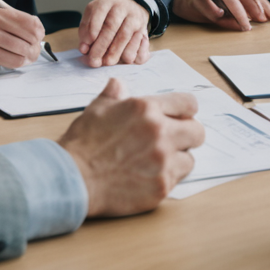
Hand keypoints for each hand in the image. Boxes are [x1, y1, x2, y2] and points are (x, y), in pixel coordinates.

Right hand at [0, 4, 44, 74]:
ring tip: (20, 57)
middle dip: (34, 49)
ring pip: (18, 58)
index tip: (39, 36)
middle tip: (32, 50)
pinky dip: (5, 64)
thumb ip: (9, 20)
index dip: (39, 32)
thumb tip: (37, 31)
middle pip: (26, 42)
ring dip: (23, 60)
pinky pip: (2, 66)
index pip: (29, 23)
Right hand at [58, 78, 203, 216]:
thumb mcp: (96, 109)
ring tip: (157, 161)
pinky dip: (166, 178)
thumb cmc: (83, 144)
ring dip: (177, 159)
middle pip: (197, 132)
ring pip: (189, 158)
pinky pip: (177, 179)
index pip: (188, 104)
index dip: (185, 111)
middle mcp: (160, 132)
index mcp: (146, 109)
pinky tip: (148, 176)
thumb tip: (118, 84)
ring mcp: (162, 161)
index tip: (180, 118)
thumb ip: (114, 95)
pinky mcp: (161, 186)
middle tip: (173, 141)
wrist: (72, 178)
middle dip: (187, 135)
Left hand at [77, 0, 151, 66]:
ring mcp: (135, 18)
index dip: (91, 32)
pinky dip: (130, 53)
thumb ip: (86, 31)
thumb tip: (84, 49)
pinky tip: (122, 60)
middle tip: (94, 62)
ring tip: (107, 63)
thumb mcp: (93, 16)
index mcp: (106, 2)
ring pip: (125, 35)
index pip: (98, 14)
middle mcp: (122, 7)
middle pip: (111, 26)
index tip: (85, 48)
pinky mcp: (143, 29)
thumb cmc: (107, 15)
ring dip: (115, 52)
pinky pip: (138, 43)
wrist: (131, 7)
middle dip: (101, 47)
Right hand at [171, 0, 269, 30]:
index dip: (267, 7)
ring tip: (245, 26)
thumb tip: (267, 19)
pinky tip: (219, 15)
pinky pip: (212, 8)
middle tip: (263, 20)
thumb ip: (247, 10)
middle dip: (256, 9)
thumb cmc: (213, 2)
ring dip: (239, 13)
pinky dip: (217, 14)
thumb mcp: (232, 5)